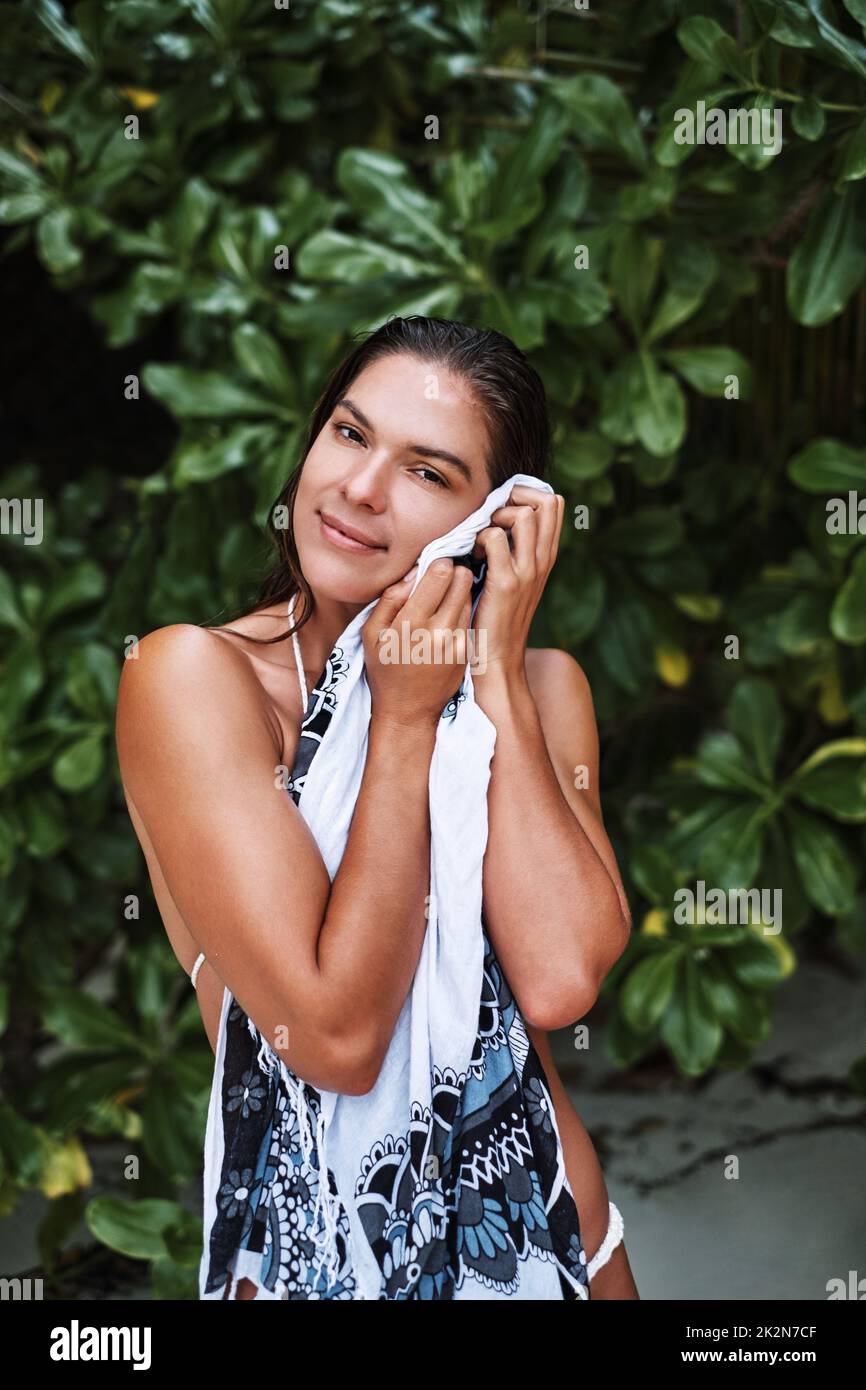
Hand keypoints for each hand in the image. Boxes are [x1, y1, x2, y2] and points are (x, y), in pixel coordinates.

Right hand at [363, 559, 474, 728]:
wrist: (408, 710)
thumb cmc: (385, 669)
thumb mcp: (372, 633)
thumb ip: (390, 599)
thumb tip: (414, 572)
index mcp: (413, 622)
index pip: (441, 572)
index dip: (438, 562)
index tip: (432, 565)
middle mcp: (440, 629)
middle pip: (462, 578)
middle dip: (453, 572)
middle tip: (440, 578)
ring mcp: (458, 641)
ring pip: (468, 595)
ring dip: (457, 592)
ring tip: (440, 601)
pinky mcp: (468, 650)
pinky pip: (469, 617)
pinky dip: (459, 612)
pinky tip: (444, 622)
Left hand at [471, 486, 564, 681]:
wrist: (498, 659)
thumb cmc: (497, 618)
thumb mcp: (516, 580)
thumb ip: (515, 551)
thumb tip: (499, 520)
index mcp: (546, 557)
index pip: (554, 503)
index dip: (526, 495)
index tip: (503, 512)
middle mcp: (542, 561)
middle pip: (545, 501)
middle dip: (514, 498)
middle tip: (492, 521)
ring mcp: (527, 572)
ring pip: (522, 514)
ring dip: (496, 517)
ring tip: (483, 540)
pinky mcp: (506, 583)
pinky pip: (495, 538)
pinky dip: (480, 539)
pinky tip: (474, 558)